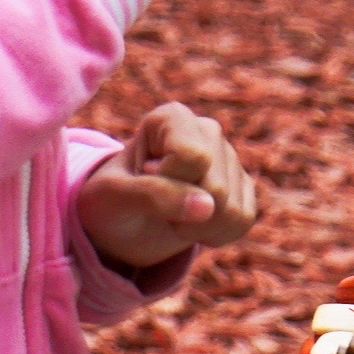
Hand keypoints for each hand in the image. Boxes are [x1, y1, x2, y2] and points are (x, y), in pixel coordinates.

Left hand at [77, 103, 257, 273]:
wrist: (121, 225)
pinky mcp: (242, 186)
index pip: (192, 157)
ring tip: (171, 213)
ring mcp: (229, 158)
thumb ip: (153, 195)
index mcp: (172, 118)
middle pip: (216, 188)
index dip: (168, 183)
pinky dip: (214, 235)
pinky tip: (192, 223)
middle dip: (182, 213)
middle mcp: (207, 131)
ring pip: (231, 209)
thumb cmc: (110, 202)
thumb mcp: (113, 197)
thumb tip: (207, 206)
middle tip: (156, 204)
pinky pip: (243, 220)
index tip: (144, 179)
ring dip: (196, 228)